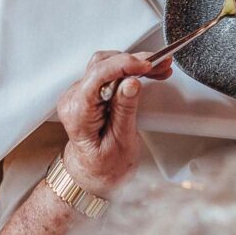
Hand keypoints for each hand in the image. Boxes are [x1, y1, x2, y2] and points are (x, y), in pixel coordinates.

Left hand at [56, 51, 172, 194]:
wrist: (95, 173)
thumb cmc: (105, 165)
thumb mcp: (121, 142)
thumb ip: (125, 110)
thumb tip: (131, 83)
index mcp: (78, 113)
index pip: (97, 76)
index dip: (123, 65)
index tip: (147, 65)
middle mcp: (75, 99)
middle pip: (102, 65)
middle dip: (134, 61)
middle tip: (160, 64)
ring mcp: (81, 94)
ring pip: (107, 64)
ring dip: (134, 63)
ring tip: (159, 68)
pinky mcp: (91, 91)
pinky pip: (109, 72)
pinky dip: (129, 70)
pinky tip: (148, 71)